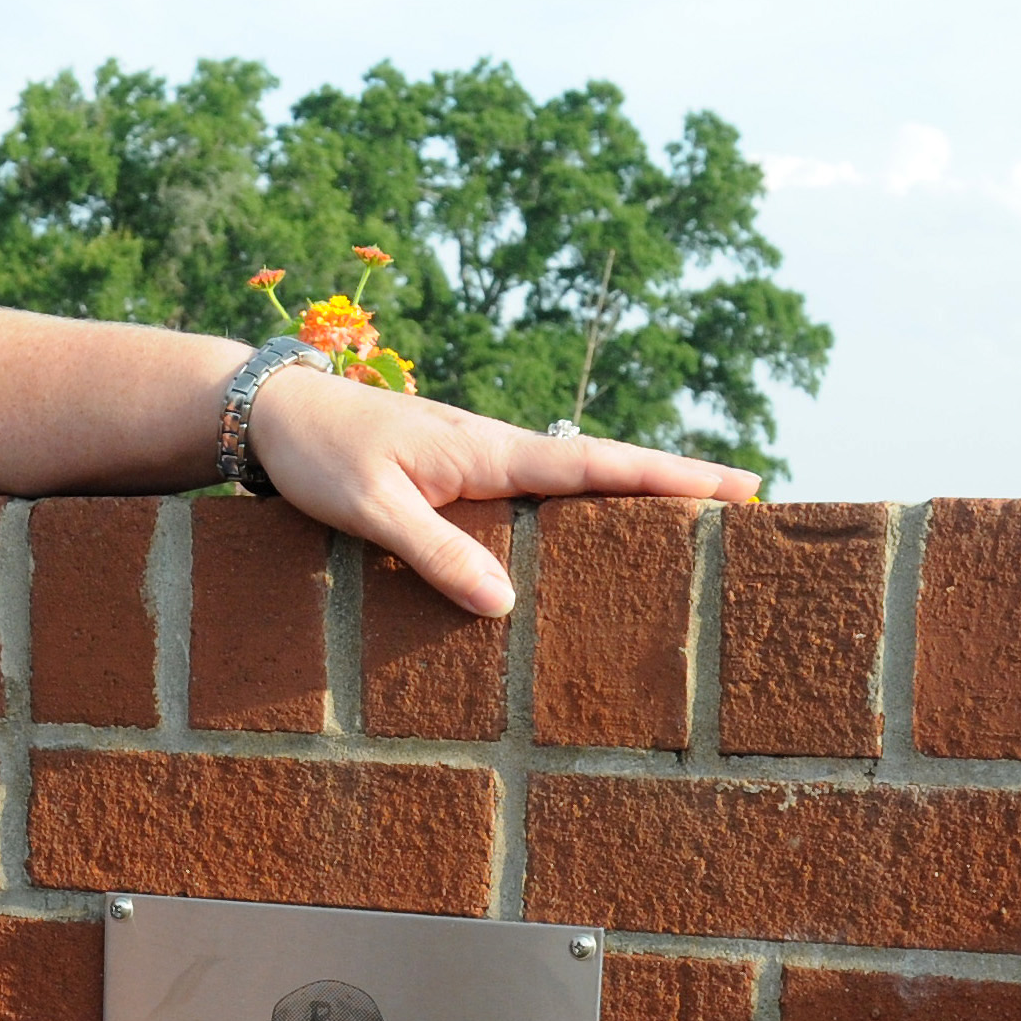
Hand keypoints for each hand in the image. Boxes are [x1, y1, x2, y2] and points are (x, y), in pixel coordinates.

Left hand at [243, 366, 758, 621]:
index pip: (599, 466)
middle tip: (746, 502)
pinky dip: (571, 507)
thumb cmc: (319, 454)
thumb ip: (436, 554)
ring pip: (569, 481)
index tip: (739, 485)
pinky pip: (528, 494)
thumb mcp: (372, 510)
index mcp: (490, 451)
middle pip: (602, 470)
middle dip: (672, 485)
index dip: (669, 480)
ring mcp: (478, 461)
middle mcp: (496, 451)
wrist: (274, 414)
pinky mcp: (453, 474)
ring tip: (688, 524)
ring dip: (627, 497)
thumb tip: (504, 606)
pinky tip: (583, 534)